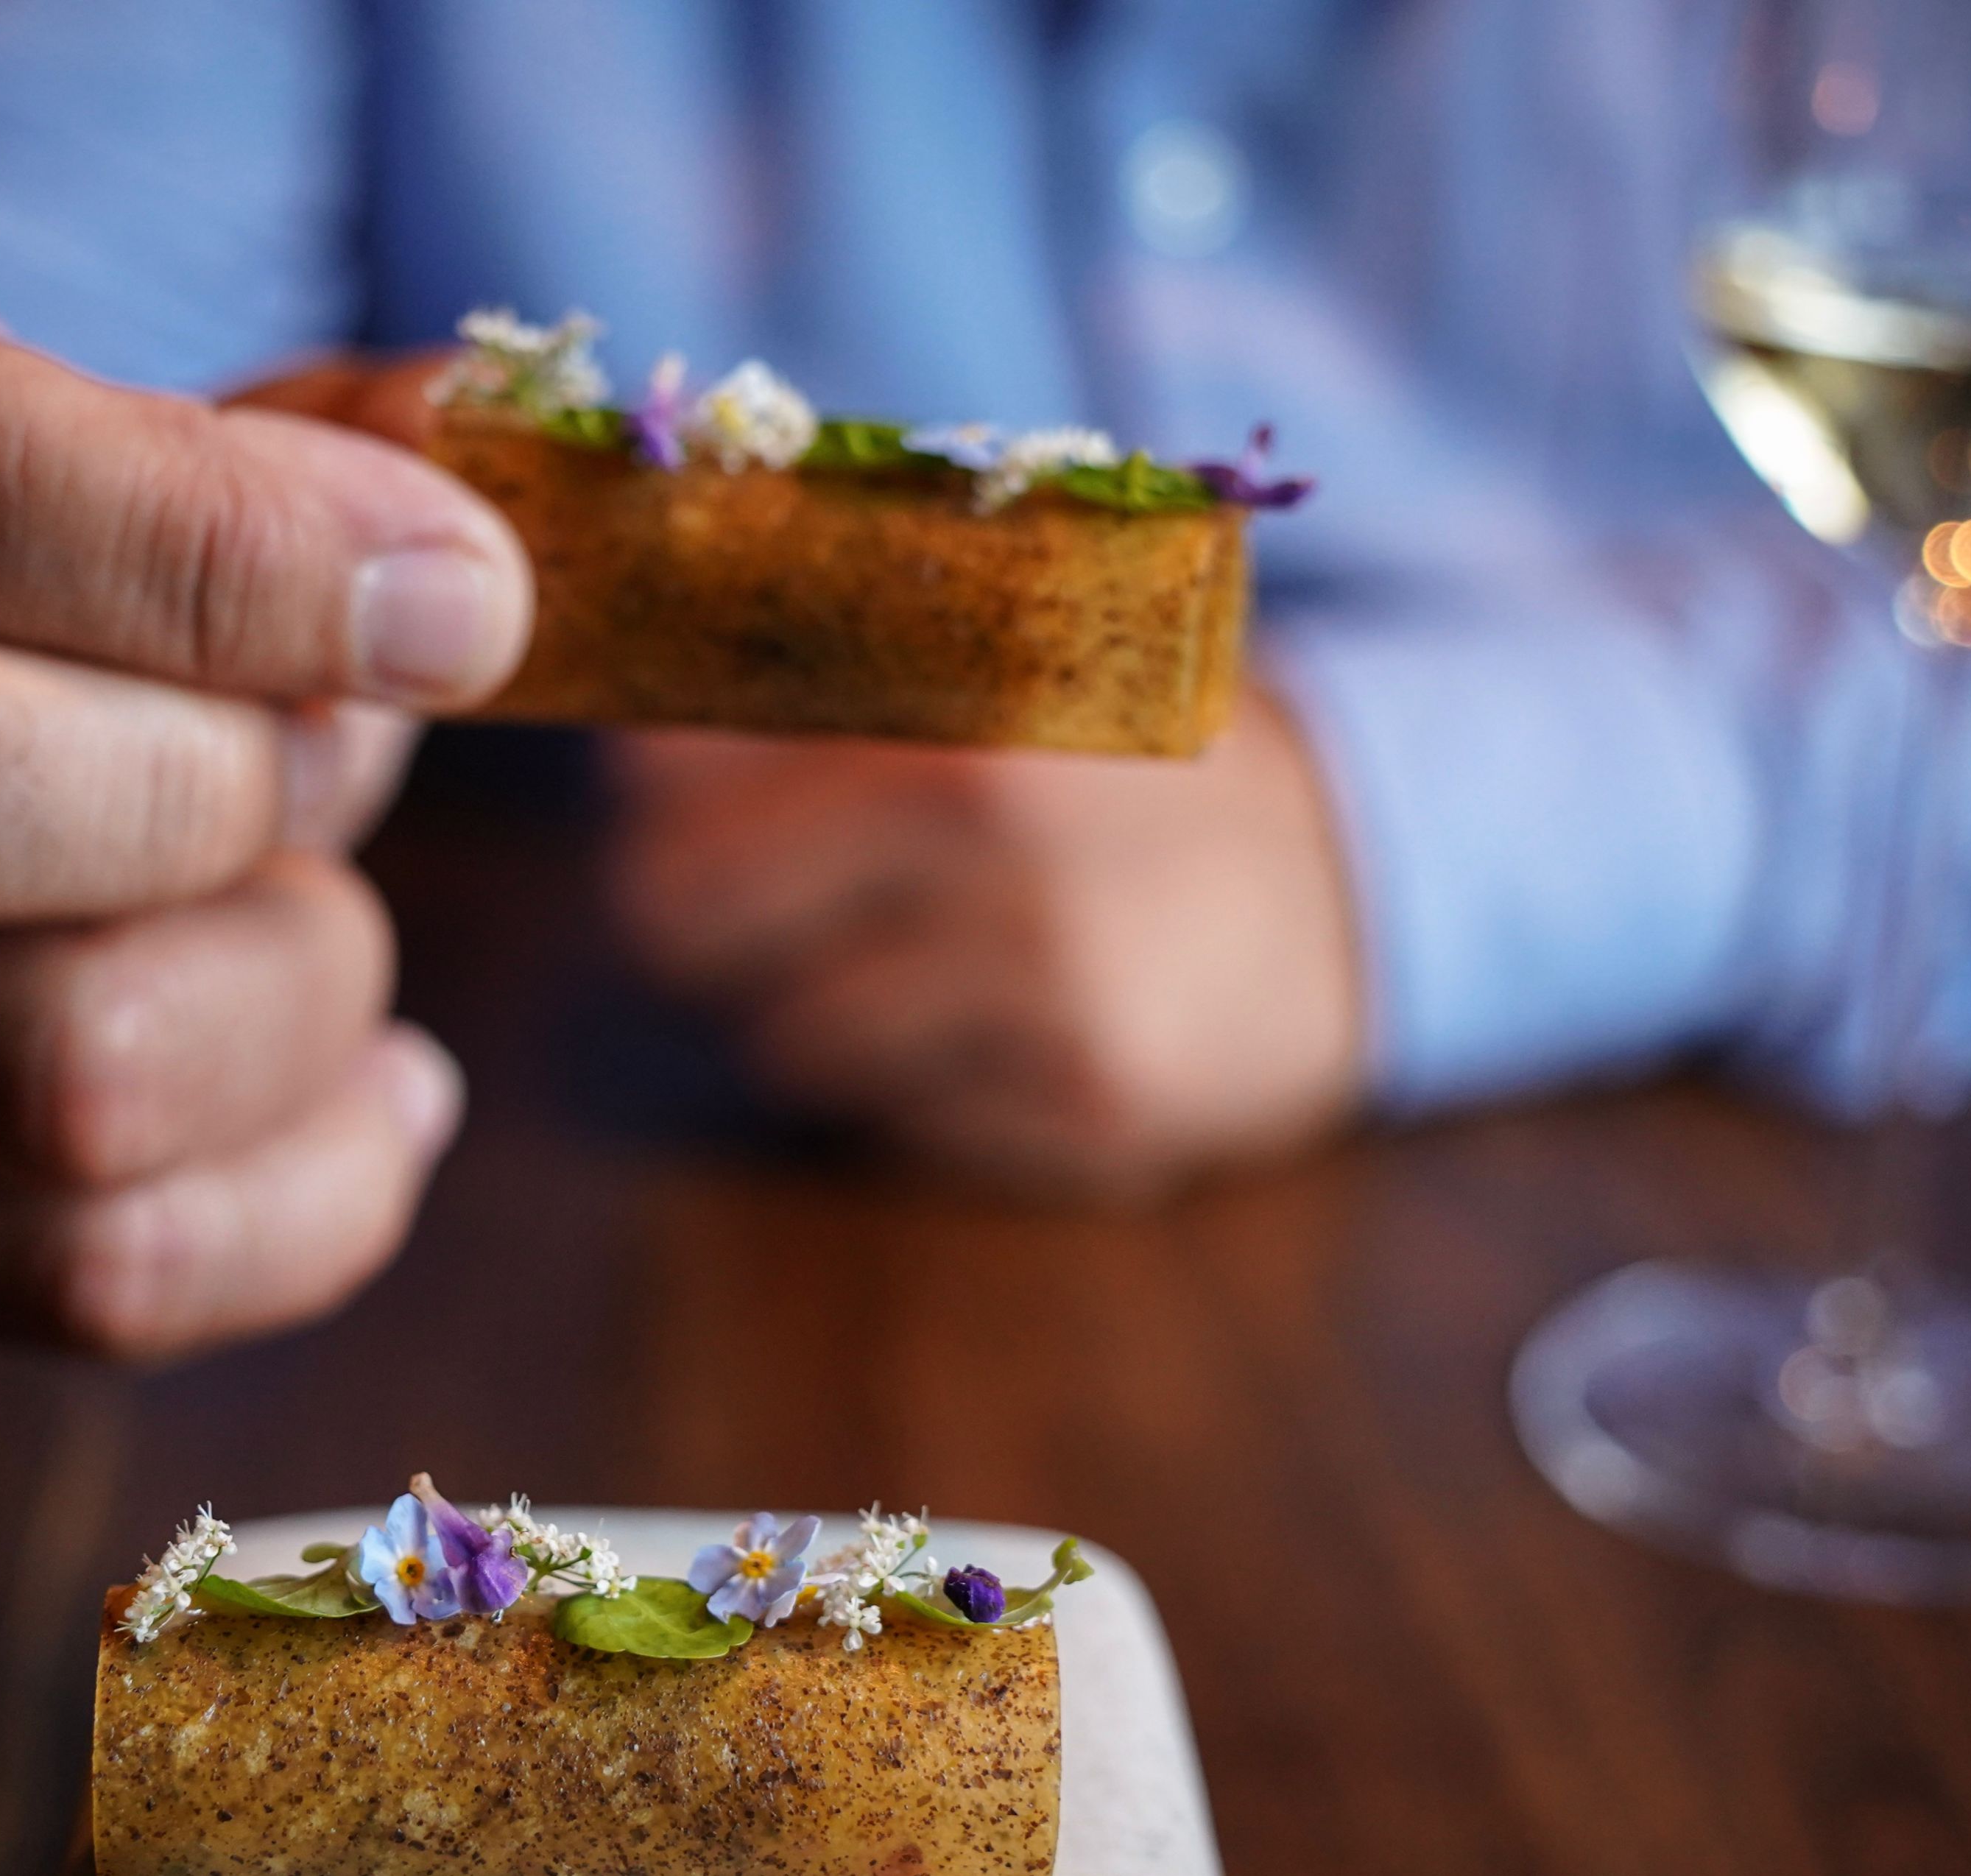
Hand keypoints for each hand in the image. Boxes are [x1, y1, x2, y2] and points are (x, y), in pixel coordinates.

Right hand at [0, 300, 530, 1359]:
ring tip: (315, 910)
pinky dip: (326, 1183)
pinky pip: (116, 1277)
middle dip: (206, 789)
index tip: (463, 597)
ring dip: (299, 987)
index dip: (216, 546)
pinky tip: (378, 1083)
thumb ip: (338, 442)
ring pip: (65, 1076)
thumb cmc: (81, 591)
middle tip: (319, 757)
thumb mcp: (176, 441)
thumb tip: (487, 481)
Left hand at [609, 690, 1362, 1193]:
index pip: (667, 762)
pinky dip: (940, 1092)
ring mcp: (1042, 959)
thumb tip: (606, 727)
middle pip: (679, 914)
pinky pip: (902, 1123)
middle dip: (715, 920)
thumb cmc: (1121, 767)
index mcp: (944, 662)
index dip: (661, 798)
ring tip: (952, 956)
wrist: (1364, 881)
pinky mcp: (1089, 1093)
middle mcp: (987, 802)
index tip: (691, 801)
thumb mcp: (987, 656)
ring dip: (833, 1013)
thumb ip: (800, 658)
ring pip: (785, 1038)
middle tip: (797, 903)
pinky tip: (1029, 1026)